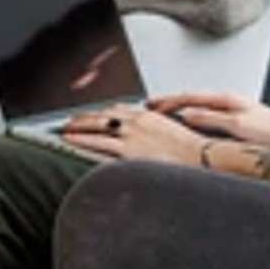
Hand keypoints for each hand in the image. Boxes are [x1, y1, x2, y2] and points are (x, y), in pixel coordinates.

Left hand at [60, 107, 202, 163]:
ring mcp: (131, 136)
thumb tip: (152, 137)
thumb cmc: (194, 150)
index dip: (102, 113)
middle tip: (71, 121)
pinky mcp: (128, 151)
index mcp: (149, 116)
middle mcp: (136, 122)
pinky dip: (81, 140)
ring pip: (96, 126)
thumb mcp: (174, 133)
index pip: (118, 110)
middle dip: (85, 118)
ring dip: (77, 127)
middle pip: (103, 115)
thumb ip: (158, 131)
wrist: (203, 158)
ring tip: (65, 130)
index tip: (94, 115)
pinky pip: (98, 144)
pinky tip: (70, 140)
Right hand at [156, 95, 269, 148]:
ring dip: (181, 111)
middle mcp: (229, 103)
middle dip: (170, 103)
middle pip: (192, 100)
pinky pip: (208, 118)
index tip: (150, 106)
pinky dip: (194, 119)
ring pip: (200, 108)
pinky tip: (193, 127)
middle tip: (151, 108)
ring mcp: (234, 113)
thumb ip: (210, 118)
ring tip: (166, 116)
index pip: (188, 97)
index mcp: (226, 99)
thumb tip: (185, 114)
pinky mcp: (239, 124)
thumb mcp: (238, 125)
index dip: (167, 101)